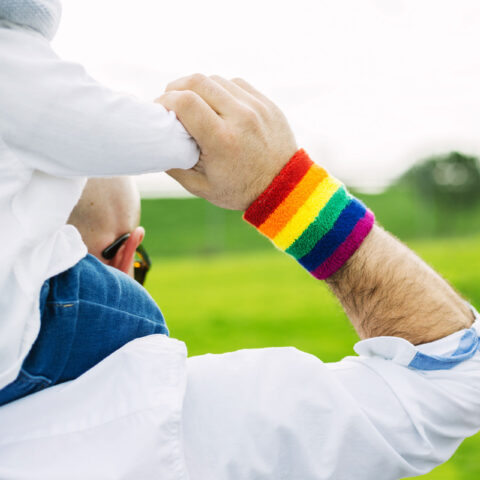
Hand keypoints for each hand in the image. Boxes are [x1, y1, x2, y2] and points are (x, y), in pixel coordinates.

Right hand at [156, 74, 297, 209]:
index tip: (159, 110)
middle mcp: (241, 118)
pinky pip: (236, 84)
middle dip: (176, 88)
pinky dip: (220, 90)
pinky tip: (217, 104)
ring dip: (198, 88)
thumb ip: (174, 164)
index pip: (185, 101)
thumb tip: (157, 142)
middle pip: (197, 81)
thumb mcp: (202, 187)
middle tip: (171, 102)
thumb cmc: (240, 191)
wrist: (283, 189)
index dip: (164, 100)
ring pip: (216, 79)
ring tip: (194, 104)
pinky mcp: (267, 104)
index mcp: (222, 140)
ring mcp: (257, 108)